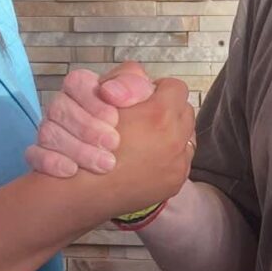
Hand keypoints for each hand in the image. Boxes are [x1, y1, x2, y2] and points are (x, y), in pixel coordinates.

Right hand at [26, 62, 156, 177]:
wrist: (133, 152)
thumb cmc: (134, 117)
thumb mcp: (142, 95)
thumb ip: (132, 85)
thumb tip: (110, 92)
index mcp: (82, 86)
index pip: (75, 82)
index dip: (92, 101)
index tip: (114, 118)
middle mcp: (62, 105)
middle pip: (60, 108)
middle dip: (87, 128)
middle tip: (113, 144)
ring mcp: (50, 129)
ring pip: (49, 133)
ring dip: (77, 149)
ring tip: (105, 164)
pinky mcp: (41, 154)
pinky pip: (35, 155)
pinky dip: (52, 162)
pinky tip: (72, 171)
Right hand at [76, 77, 195, 218]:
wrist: (84, 189)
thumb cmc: (88, 141)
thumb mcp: (104, 98)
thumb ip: (129, 81)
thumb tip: (147, 82)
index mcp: (159, 114)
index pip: (175, 87)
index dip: (158, 89)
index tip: (145, 96)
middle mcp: (174, 140)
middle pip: (184, 111)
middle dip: (169, 109)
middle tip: (147, 115)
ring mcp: (177, 164)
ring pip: (186, 135)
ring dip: (172, 132)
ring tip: (148, 136)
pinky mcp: (175, 182)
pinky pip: (182, 159)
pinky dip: (170, 155)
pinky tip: (147, 156)